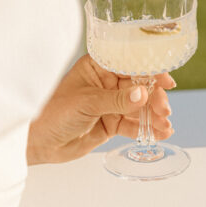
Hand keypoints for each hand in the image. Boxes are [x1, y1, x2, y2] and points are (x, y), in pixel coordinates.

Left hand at [26, 54, 174, 164]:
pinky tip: (160, 133)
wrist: (38, 142)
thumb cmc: (53, 113)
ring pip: (139, 107)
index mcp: (97, 68)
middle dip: (154, 98)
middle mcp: (106, 84)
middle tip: (163, 111)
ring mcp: (110, 104)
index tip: (167, 82)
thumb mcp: (87, 103)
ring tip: (164, 126)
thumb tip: (143, 93)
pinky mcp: (110, 124)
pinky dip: (147, 129)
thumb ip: (116, 100)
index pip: (130, 64)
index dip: (150, 72)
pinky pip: (133, 124)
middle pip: (140, 87)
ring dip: (154, 116)